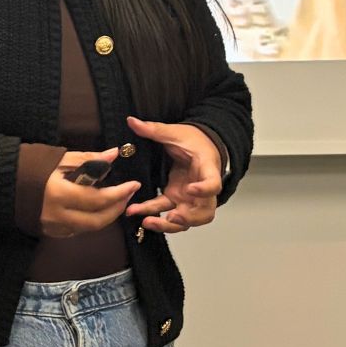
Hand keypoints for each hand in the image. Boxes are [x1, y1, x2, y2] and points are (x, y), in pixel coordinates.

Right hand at [40, 147, 140, 238]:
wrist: (1, 182)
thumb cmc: (30, 165)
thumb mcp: (59, 158)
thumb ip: (88, 159)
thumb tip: (113, 155)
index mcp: (60, 194)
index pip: (98, 199)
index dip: (119, 193)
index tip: (134, 184)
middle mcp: (58, 216)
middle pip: (97, 221)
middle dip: (117, 209)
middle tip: (128, 195)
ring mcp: (54, 228)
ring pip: (89, 228)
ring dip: (106, 216)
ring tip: (116, 201)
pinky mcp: (50, 233)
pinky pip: (77, 231)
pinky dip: (90, 221)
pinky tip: (95, 209)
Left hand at [123, 116, 221, 234]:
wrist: (199, 145)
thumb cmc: (194, 140)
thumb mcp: (175, 132)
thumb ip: (155, 129)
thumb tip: (132, 121)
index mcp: (207, 169)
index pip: (213, 184)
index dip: (204, 190)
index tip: (190, 189)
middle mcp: (201, 189)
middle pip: (204, 212)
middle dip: (188, 218)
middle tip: (170, 217)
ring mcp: (190, 196)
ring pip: (186, 219)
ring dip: (168, 225)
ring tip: (147, 222)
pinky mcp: (177, 198)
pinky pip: (168, 213)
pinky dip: (155, 216)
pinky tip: (138, 214)